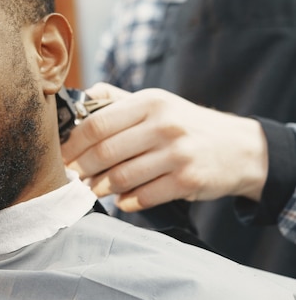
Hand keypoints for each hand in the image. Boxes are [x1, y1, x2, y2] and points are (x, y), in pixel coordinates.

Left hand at [60, 83, 268, 211]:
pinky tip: (121, 200)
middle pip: (105, 152)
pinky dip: (126, 201)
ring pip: (122, 177)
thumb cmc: (185, 124)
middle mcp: (164, 125)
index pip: (97, 123)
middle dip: (81, 169)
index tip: (60, 156)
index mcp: (150, 102)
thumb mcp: (157, 102)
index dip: (72, 144)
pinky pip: (144, 197)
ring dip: (100, 188)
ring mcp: (177, 154)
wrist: (239, 148)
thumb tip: (80, 97)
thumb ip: (117, 100)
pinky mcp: (188, 181)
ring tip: (92, 190)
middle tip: (71, 178)